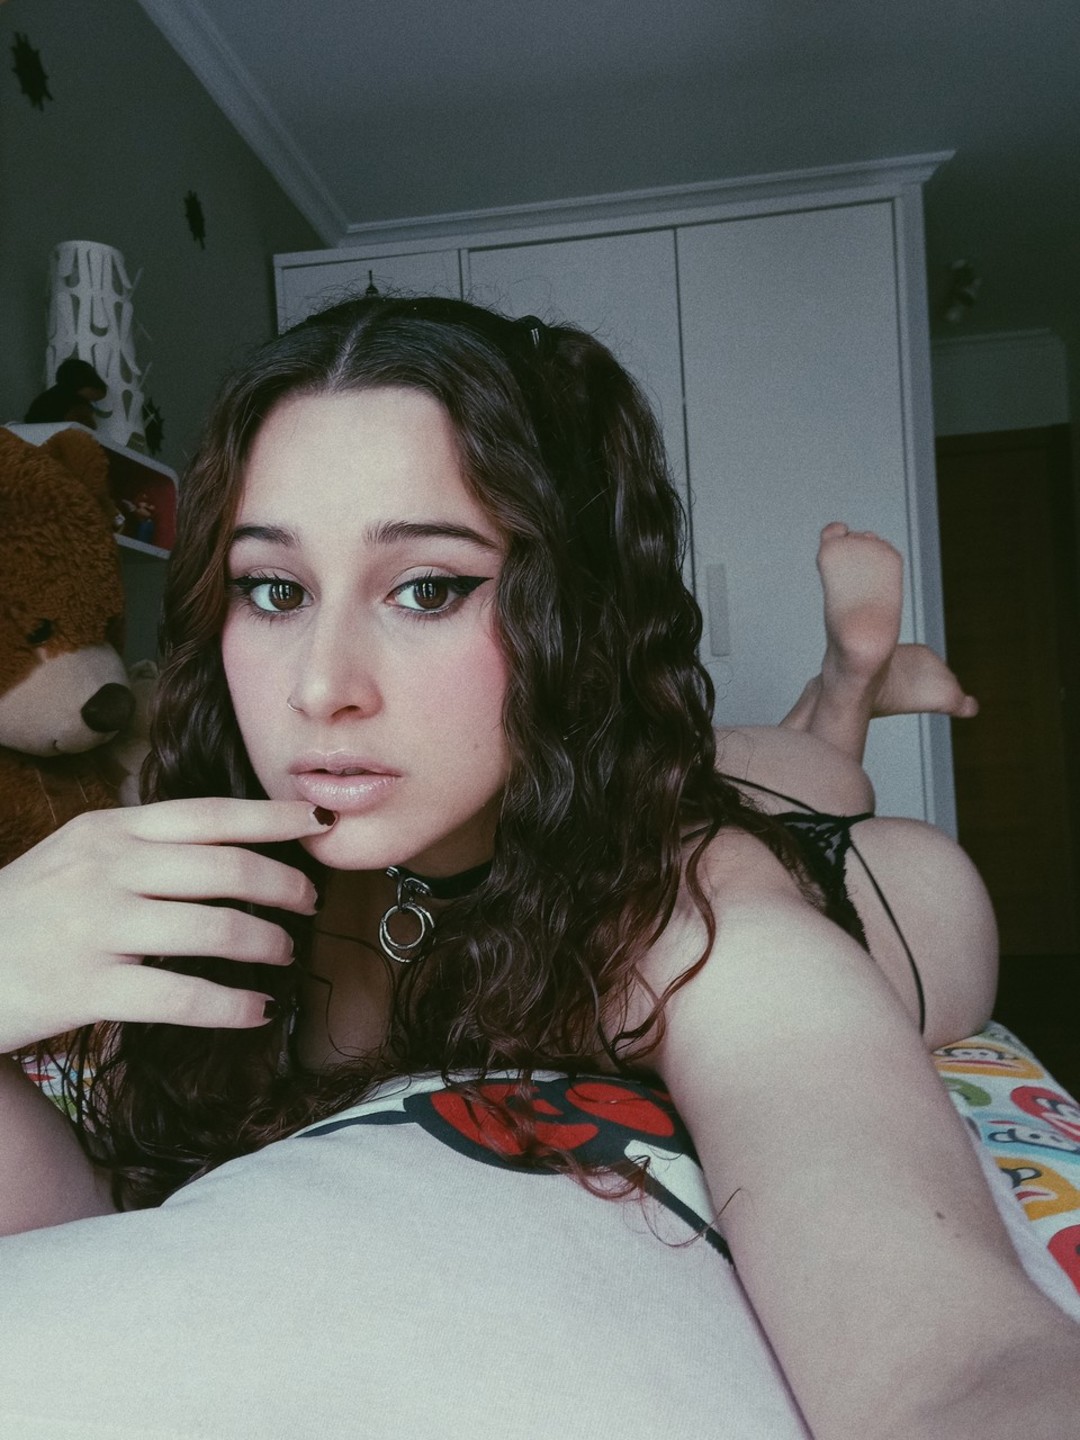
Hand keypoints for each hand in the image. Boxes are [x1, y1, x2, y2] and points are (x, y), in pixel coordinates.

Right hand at [0, 798, 331, 1053]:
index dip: (273, 817)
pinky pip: (182, 996)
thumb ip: (144, 845)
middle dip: (284, 886)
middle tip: (308, 903)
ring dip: (267, 944)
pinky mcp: (87, 988)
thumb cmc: (26, 911)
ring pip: (215, 929)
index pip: (210, 813)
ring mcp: (97, 928)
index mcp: (109, 830)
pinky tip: (256, 1010)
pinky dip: (233, 1004)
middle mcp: (106, 869)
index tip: (320, 820)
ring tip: (283, 954)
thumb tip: (232, 845)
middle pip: (226, 868)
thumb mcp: (76, 855)